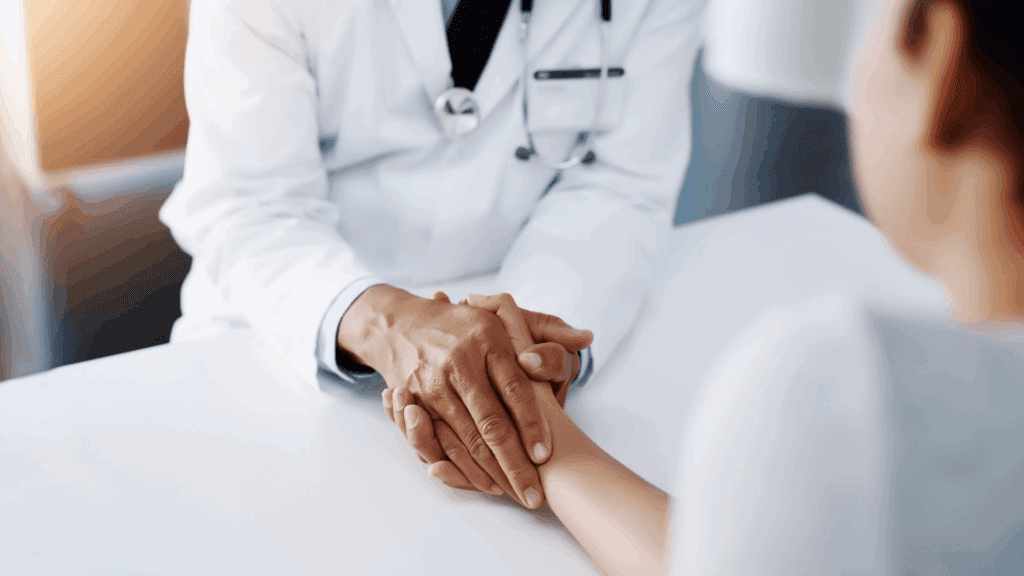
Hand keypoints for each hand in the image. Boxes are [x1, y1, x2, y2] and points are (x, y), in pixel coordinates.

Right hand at [391, 292, 573, 490]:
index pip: (516, 389)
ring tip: (515, 493)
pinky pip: (440, 443)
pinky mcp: (414, 401)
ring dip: (491, 472)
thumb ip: (549, 328)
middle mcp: (460, 362)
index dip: (532, 424)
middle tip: (534, 492)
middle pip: (491, 423)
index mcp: (489, 339)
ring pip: (466, 439)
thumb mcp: (505, 315)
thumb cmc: (464, 324)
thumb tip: (588, 338)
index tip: (545, 455)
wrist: (401, 323)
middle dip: (514, 464)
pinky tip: (484, 482)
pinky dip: (461, 467)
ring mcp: (434, 383)